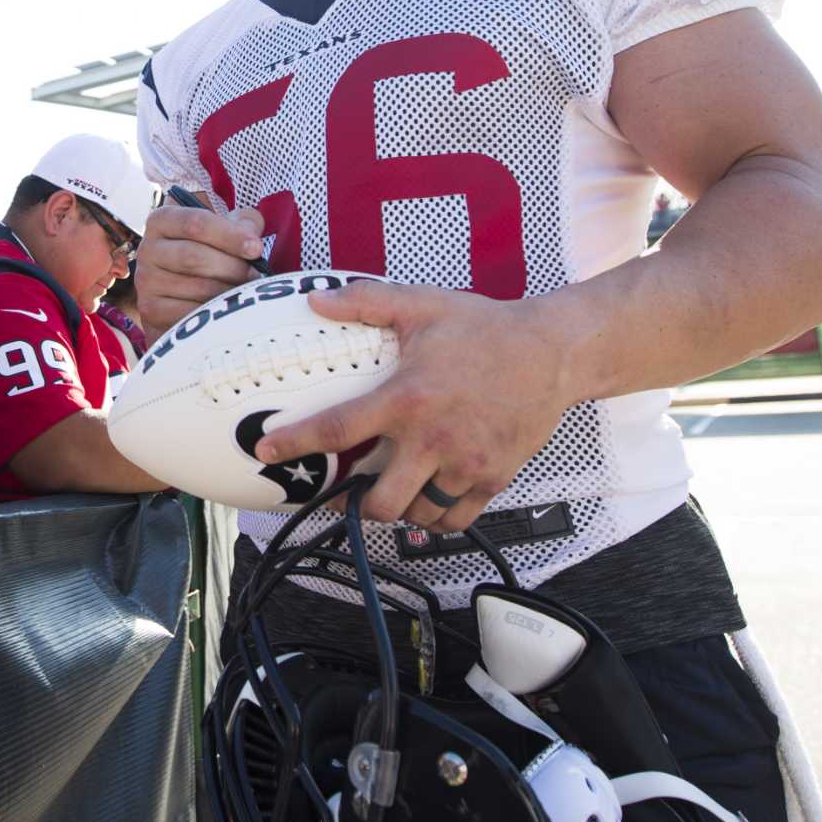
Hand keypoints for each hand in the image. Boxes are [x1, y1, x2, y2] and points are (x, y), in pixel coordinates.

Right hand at [133, 203, 266, 333]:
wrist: (181, 293)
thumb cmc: (207, 254)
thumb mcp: (223, 230)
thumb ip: (242, 224)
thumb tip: (252, 237)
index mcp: (162, 220)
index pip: (195, 223)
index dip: (230, 235)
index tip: (256, 248)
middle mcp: (148, 249)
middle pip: (194, 257)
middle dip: (232, 267)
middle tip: (254, 275)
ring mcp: (146, 281)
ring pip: (198, 287)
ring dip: (229, 291)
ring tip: (244, 291)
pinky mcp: (151, 310)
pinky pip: (191, 313)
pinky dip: (215, 312)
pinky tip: (227, 309)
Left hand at [253, 283, 571, 532]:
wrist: (554, 353)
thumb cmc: (484, 328)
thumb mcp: (422, 305)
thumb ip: (366, 302)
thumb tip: (316, 300)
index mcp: (408, 398)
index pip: (341, 428)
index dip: (298, 443)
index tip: (267, 451)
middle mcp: (435, 439)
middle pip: (381, 501)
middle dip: (353, 506)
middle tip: (339, 495)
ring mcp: (466, 464)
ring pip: (417, 514)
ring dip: (396, 509)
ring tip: (386, 491)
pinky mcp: (493, 479)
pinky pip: (454, 520)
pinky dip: (434, 518)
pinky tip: (425, 499)